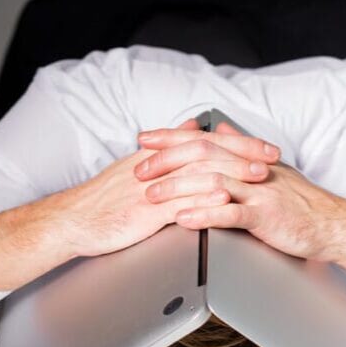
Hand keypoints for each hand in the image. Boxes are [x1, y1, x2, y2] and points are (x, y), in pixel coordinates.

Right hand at [0, 119, 279, 291]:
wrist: (73, 220)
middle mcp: (157, 166)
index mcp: (157, 156)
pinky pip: (179, 201)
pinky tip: (224, 198)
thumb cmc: (104, 200)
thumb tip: (193, 126)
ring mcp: (152, 188)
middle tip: (272, 156)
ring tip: (259, 176)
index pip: (204, 140)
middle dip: (244, 153)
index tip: (264, 146)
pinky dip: (203, 197)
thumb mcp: (138, 167)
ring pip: (198, 173)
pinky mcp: (144, 211)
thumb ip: (168, 147)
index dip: (237, 143)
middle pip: (207, 151)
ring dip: (233, 173)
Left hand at [137, 124, 345, 305]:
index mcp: (247, 157)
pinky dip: (204, 214)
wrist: (332, 225)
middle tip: (138, 169)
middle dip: (166, 161)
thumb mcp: (269, 170)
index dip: (171, 138)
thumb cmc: (299, 202)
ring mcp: (258, 191)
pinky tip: (183, 219)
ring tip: (151, 196)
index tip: (143, 139)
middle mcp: (251, 168)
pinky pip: (230, 213)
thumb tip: (221, 131)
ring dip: (178, 188)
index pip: (203, 139)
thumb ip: (241, 149)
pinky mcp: (265, 216)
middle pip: (202, 155)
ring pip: (211, 182)